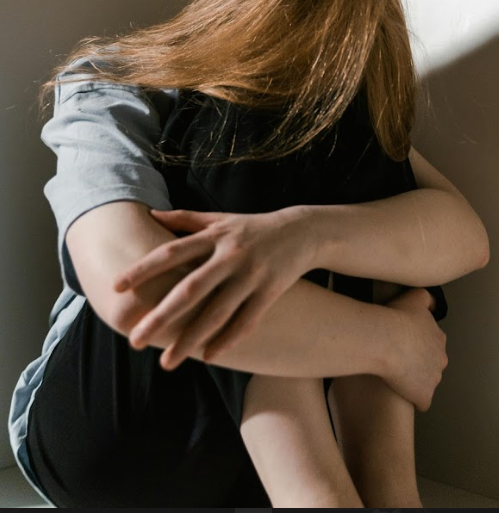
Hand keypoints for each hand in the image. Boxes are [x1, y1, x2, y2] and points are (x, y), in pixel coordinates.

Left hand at [112, 205, 315, 368]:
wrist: (301, 231)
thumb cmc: (252, 227)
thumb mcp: (219, 218)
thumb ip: (185, 219)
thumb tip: (150, 215)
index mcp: (213, 236)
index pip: (171, 252)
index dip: (143, 269)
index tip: (116, 287)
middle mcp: (229, 255)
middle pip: (190, 289)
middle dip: (161, 316)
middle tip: (134, 339)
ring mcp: (251, 275)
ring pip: (217, 312)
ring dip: (190, 339)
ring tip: (166, 362)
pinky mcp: (270, 291)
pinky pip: (246, 321)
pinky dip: (227, 340)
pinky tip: (207, 357)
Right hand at [379, 287, 447, 411]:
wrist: (385, 339)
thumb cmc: (397, 317)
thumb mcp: (415, 296)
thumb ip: (427, 298)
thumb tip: (433, 304)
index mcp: (439, 339)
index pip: (432, 344)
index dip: (416, 344)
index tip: (402, 342)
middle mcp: (441, 360)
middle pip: (431, 364)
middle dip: (418, 363)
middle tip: (397, 358)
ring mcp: (434, 380)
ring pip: (426, 382)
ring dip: (414, 380)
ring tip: (395, 374)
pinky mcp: (424, 396)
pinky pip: (421, 401)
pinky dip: (412, 398)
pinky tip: (400, 391)